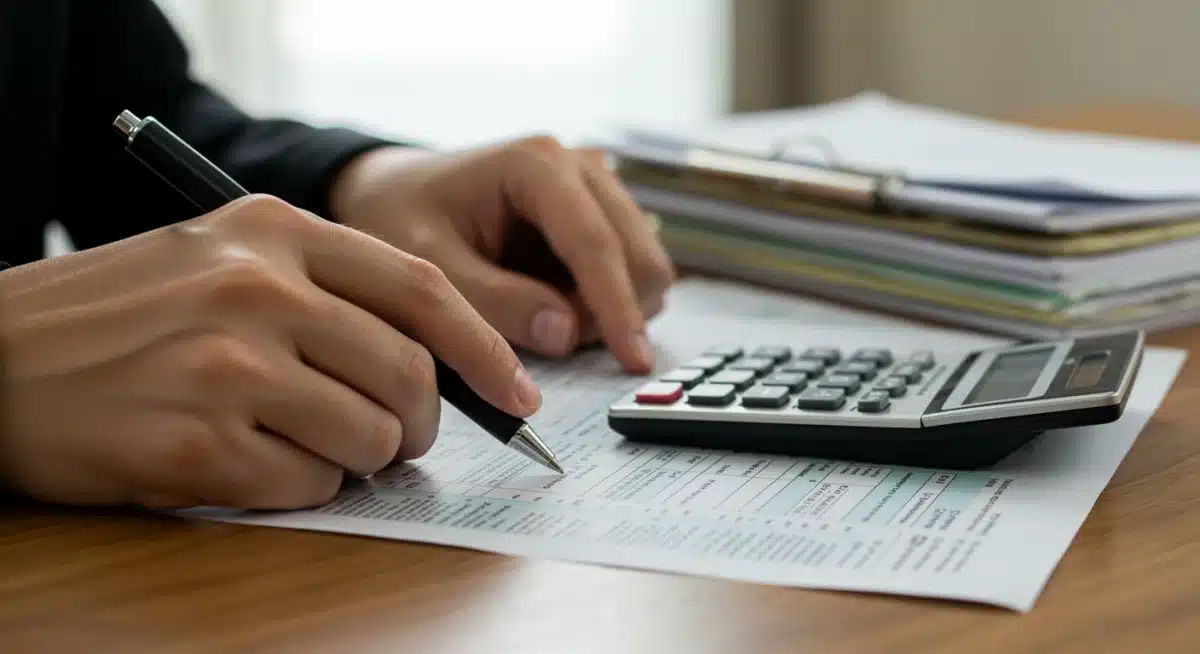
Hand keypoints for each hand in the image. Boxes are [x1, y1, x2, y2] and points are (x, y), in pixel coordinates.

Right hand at [0, 195, 538, 509]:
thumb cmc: (116, 315)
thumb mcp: (220, 257)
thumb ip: (326, 293)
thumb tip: (435, 362)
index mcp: (274, 231)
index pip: (423, 291)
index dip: (486, 351)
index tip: (520, 395)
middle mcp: (257, 288)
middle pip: (410, 374)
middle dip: (422, 423)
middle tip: (399, 438)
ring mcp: (226, 365)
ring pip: (371, 437)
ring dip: (360, 459)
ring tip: (306, 444)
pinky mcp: (198, 444)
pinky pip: (310, 486)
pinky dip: (302, 488)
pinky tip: (250, 463)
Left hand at [328, 137, 675, 372]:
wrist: (393, 192)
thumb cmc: (400, 218)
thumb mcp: (428, 266)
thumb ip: (494, 302)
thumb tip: (567, 333)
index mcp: (537, 164)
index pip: (595, 243)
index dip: (618, 307)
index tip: (632, 361)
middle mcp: (580, 166)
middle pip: (640, 255)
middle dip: (612, 312)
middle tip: (553, 342)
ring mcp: (598, 188)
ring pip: (644, 266)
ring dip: (607, 310)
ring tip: (539, 318)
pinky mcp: (602, 214)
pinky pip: (630, 272)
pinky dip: (604, 303)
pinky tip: (553, 305)